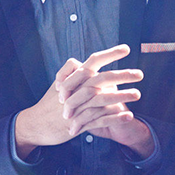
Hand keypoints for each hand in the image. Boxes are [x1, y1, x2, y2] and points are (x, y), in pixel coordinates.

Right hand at [14, 45, 150, 158]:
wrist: (35, 125)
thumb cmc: (49, 104)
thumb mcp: (60, 85)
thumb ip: (75, 75)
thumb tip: (88, 65)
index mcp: (73, 79)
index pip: (92, 61)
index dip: (109, 54)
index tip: (126, 49)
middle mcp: (75, 91)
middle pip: (101, 79)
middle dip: (122, 75)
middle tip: (140, 74)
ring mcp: (76, 107)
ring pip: (101, 99)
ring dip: (121, 96)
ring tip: (138, 94)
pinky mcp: (77, 124)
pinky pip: (99, 120)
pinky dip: (114, 118)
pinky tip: (128, 115)